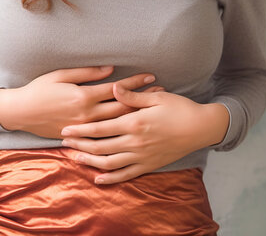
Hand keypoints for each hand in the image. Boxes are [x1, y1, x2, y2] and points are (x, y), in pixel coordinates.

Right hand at [0, 66, 164, 138]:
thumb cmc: (39, 90)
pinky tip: (131, 130)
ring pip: (116, 125)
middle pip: (122, 108)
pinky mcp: (78, 137)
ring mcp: (83, 129)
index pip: (117, 90)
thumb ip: (87, 73)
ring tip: (152, 111)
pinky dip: (119, 132)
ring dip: (135, 116)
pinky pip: (103, 137)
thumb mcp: (61, 75)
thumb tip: (111, 70)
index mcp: (83, 97)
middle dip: (143, 100)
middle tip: (162, 94)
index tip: (152, 77)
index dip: (136, 83)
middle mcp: (86, 115)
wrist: (20, 112)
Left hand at [60, 83, 229, 184]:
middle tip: (64, 142)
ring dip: (91, 161)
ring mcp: (142, 155)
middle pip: (101, 146)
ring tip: (75, 158)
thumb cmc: (180, 108)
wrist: (201, 128)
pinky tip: (98, 179)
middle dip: (80, 144)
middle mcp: (135, 142)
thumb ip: (132, 95)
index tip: (66, 128)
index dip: (81, 129)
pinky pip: (126, 174)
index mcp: (135, 122)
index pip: (101, 128)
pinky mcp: (149, 164)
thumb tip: (112, 87)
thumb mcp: (156, 97)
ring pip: (110, 163)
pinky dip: (111, 178)